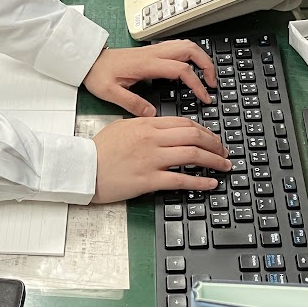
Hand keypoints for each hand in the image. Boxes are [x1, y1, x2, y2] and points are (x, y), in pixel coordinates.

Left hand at [83, 40, 215, 116]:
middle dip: (206, 64)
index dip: (196, 83)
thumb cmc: (98, 74)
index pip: (181, 69)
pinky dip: (190, 55)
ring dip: (200, 57)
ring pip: (185, 44)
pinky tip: (191, 67)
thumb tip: (152, 113)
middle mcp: (152, 53)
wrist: (87, 60)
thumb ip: (132, 104)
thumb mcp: (111, 93)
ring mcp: (153, 50)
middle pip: (189, 49)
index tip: (204, 97)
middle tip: (213, 82)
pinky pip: (177, 47)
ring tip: (206, 75)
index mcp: (146, 64)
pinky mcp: (151, 51)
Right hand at [91, 117, 229, 203]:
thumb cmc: (99, 150)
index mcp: (146, 125)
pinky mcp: (149, 180)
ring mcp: (151, 160)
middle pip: (193, 136)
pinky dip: (200, 181)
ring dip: (213, 160)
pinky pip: (180, 180)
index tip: (213, 137)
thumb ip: (144, 124)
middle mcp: (152, 140)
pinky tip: (211, 183)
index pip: (183, 123)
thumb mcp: (122, 127)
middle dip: (214, 143)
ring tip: (224, 165)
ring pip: (192, 155)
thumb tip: (163, 126)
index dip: (204, 130)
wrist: (83, 168)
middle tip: (223, 150)